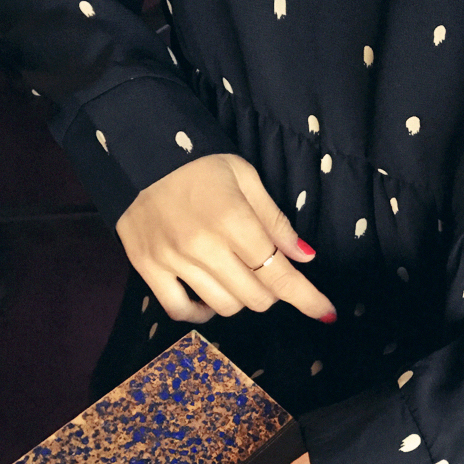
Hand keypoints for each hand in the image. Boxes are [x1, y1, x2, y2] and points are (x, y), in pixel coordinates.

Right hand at [115, 153, 337, 324]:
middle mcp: (203, 246)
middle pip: (255, 297)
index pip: (279, 274)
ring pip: (223, 306)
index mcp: (233, 221)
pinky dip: (199, 312)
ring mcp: (172, 260)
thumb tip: (305, 258)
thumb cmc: (199, 163)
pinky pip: (179, 309)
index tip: (326, 312)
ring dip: (240, 299)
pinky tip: (207, 297)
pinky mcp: (147, 267)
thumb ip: (276, 222)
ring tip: (237, 277)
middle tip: (267, 273)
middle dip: (272, 292)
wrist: (137, 151)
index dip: (306, 298)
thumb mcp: (246, 179)